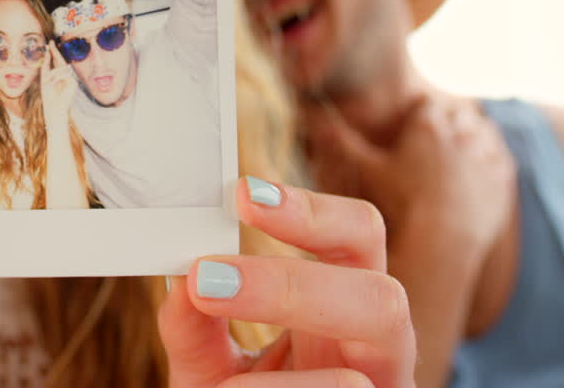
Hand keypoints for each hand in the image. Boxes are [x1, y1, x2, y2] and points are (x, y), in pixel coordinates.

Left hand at [40, 41, 76, 125]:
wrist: (53, 109)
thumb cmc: (48, 96)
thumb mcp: (44, 80)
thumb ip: (46, 67)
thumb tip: (47, 54)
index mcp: (58, 75)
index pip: (57, 61)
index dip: (54, 52)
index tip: (50, 43)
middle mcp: (65, 76)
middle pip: (61, 61)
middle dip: (55, 52)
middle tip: (50, 43)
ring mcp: (70, 79)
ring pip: (60, 69)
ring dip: (51, 74)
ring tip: (47, 82)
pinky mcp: (73, 83)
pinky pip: (64, 75)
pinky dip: (56, 78)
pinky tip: (53, 84)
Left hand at [160, 178, 414, 386]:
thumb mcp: (208, 370)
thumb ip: (193, 329)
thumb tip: (179, 283)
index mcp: (345, 312)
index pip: (358, 237)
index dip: (312, 210)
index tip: (242, 195)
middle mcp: (378, 354)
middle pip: (383, 298)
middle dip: (293, 287)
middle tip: (207, 280)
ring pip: (360, 384)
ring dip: (282, 383)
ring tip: (224, 386)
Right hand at [305, 96, 514, 252]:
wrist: (443, 241)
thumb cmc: (400, 204)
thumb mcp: (364, 172)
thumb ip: (341, 143)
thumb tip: (314, 119)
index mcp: (428, 127)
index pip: (425, 105)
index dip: (416, 112)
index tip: (408, 124)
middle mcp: (462, 134)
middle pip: (456, 113)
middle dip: (445, 121)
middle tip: (429, 139)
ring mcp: (486, 156)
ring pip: (482, 131)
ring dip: (470, 135)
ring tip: (454, 151)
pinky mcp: (502, 180)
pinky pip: (501, 157)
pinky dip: (491, 159)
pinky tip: (478, 169)